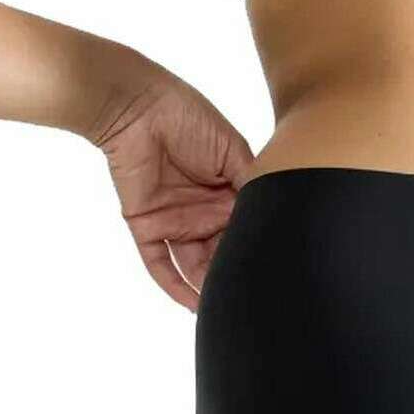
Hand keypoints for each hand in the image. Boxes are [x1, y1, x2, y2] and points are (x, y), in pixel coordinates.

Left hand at [91, 72, 255, 311]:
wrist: (138, 108)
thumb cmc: (188, 116)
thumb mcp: (232, 148)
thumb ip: (252, 180)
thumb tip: (274, 211)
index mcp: (227, 188)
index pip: (246, 225)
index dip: (257, 243)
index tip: (275, 266)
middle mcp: (204, 209)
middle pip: (222, 250)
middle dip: (234, 271)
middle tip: (255, 294)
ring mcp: (175, 220)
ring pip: (195, 264)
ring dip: (208, 285)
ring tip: (227, 306)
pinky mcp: (146, 227)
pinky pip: (159, 264)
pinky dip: (173, 286)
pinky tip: (192, 305)